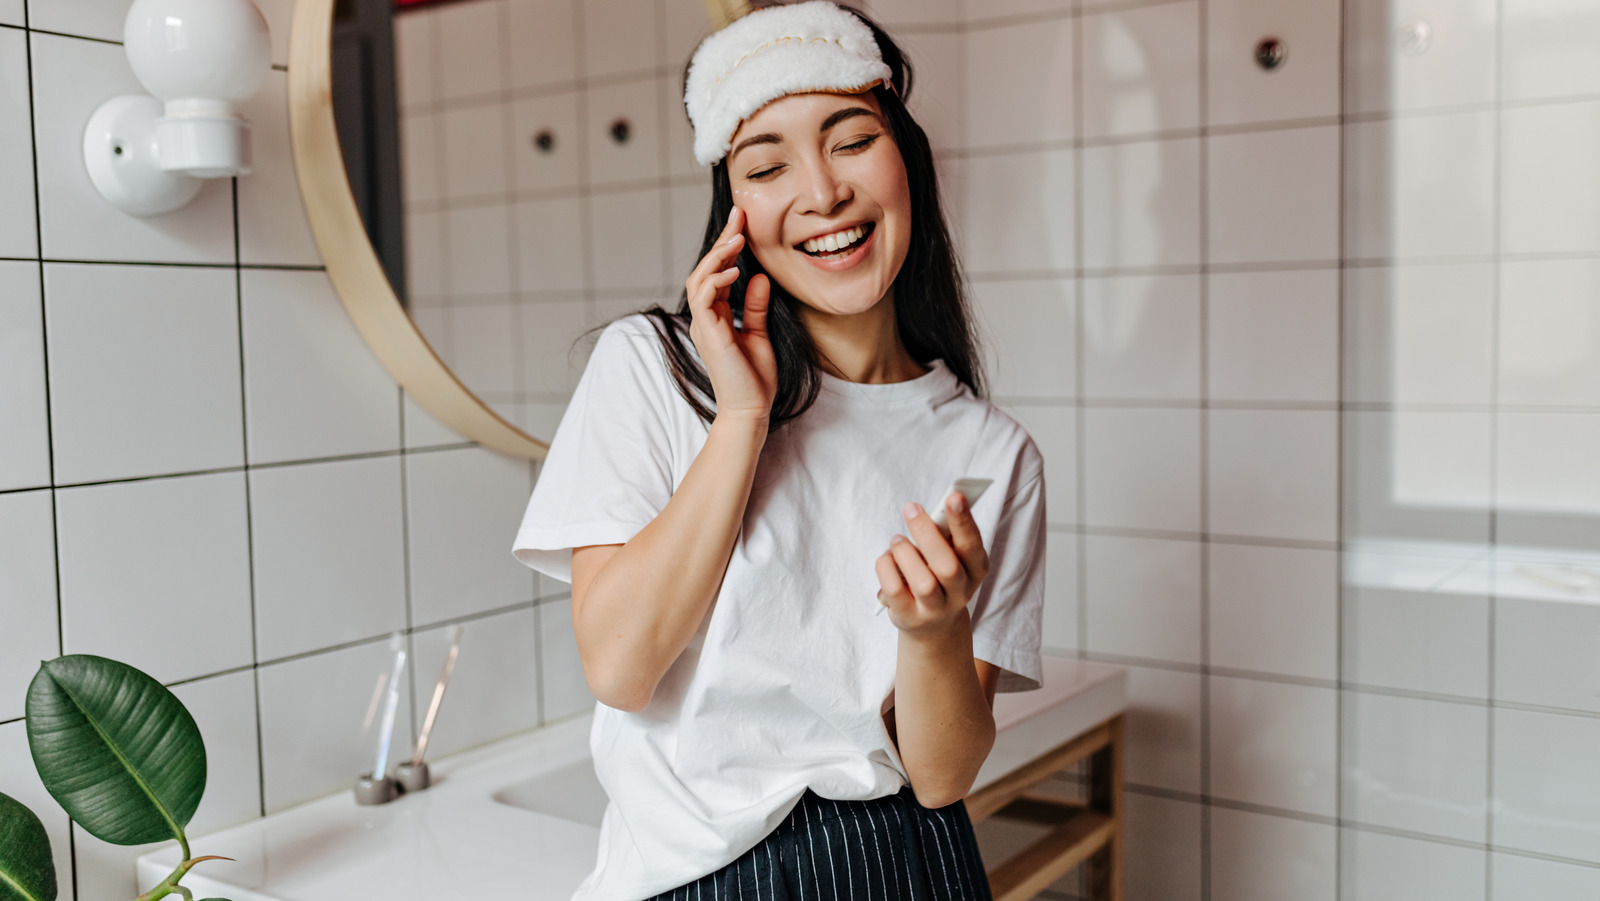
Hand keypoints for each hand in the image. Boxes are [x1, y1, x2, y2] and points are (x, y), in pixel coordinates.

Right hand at [684, 206, 777, 422]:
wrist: (751, 409)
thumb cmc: (755, 378)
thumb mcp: (759, 333)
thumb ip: (755, 306)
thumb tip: (759, 277)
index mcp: (715, 316)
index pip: (717, 273)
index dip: (727, 246)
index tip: (741, 221)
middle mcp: (705, 318)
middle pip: (704, 269)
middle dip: (722, 241)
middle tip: (739, 217)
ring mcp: (704, 325)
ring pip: (698, 279)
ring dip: (717, 256)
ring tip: (736, 239)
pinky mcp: (709, 334)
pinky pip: (703, 298)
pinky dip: (716, 280)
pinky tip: (735, 270)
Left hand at [875, 493, 990, 637]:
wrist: (933, 624)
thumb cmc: (939, 574)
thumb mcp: (949, 554)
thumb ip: (943, 534)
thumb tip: (926, 508)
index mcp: (976, 570)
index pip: (972, 545)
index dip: (964, 522)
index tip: (954, 496)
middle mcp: (960, 593)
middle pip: (947, 566)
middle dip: (927, 533)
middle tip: (911, 508)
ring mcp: (935, 609)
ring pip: (922, 582)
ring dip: (905, 553)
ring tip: (897, 540)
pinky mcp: (909, 617)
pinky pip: (894, 590)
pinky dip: (886, 567)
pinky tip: (887, 558)